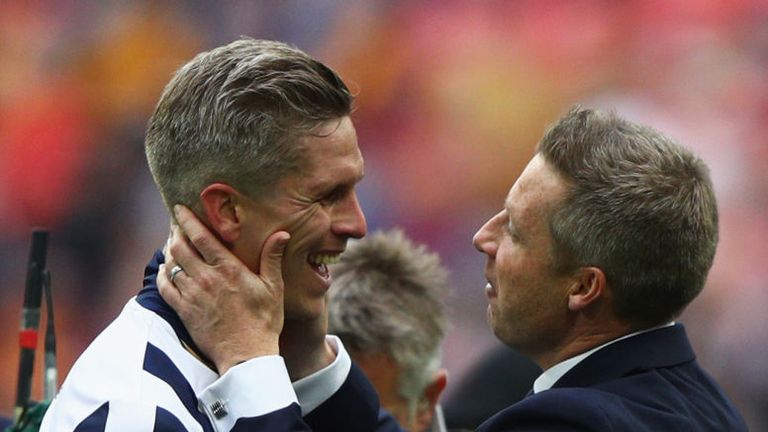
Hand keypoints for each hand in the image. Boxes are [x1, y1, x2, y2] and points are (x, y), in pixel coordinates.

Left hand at [158, 205, 289, 374]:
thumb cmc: (264, 321)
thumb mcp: (274, 287)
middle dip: (175, 231)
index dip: (187, 219)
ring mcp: (192, 295)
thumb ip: (272, 257)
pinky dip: (161, 275)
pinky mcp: (183, 312)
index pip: (201, 236)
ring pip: (170, 264)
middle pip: (180, 246)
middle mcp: (206, 279)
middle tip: (175, 224)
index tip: (179, 208)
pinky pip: (164, 287)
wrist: (247, 356)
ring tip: (171, 243)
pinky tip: (165, 270)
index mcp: (228, 269)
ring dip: (169, 251)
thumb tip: (282, 233)